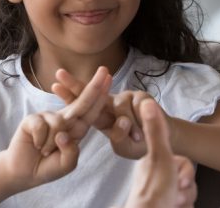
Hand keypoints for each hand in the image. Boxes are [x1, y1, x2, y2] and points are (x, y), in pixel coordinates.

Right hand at [0, 67, 111, 191]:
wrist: (24, 173)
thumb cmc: (48, 166)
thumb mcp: (66, 165)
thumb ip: (70, 152)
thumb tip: (63, 133)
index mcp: (78, 128)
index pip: (92, 110)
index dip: (101, 95)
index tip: (109, 79)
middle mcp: (66, 119)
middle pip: (82, 102)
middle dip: (94, 86)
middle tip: (104, 69)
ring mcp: (49, 117)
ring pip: (59, 122)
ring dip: (51, 143)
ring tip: (45, 151)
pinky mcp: (32, 119)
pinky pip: (41, 126)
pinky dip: (39, 140)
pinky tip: (35, 144)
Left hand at [53, 69, 168, 158]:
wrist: (165, 140)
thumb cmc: (140, 144)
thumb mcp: (125, 146)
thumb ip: (119, 137)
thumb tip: (120, 122)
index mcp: (103, 115)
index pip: (84, 104)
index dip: (70, 95)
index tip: (54, 85)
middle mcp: (112, 103)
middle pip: (92, 92)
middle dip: (75, 84)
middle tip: (58, 74)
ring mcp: (127, 97)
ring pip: (120, 106)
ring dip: (128, 123)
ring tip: (137, 137)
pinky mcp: (142, 97)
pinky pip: (137, 107)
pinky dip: (141, 120)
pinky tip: (145, 129)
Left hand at [124, 100, 196, 207]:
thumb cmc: (154, 192)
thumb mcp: (159, 157)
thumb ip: (156, 131)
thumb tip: (147, 101)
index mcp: (153, 163)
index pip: (183, 162)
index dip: (186, 172)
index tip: (177, 180)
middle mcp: (157, 179)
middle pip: (187, 179)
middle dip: (187, 190)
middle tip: (176, 196)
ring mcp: (162, 195)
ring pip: (188, 193)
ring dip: (187, 201)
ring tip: (174, 205)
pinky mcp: (168, 205)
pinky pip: (186, 204)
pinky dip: (184, 207)